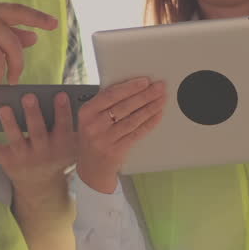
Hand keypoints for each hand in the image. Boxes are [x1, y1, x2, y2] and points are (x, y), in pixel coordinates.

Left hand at [0, 91, 77, 188]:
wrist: (40, 183)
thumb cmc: (54, 154)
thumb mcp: (67, 145)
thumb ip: (67, 126)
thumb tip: (61, 96)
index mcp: (61, 147)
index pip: (63, 127)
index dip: (62, 111)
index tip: (60, 94)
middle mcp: (43, 154)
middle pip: (38, 133)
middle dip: (33, 114)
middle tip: (28, 97)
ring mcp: (24, 159)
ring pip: (16, 141)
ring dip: (9, 124)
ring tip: (3, 108)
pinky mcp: (7, 162)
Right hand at [75, 77, 166, 193]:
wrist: (91, 168)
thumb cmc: (92, 137)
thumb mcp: (89, 118)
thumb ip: (103, 102)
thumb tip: (129, 86)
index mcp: (86, 112)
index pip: (111, 95)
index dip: (130, 87)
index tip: (144, 81)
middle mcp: (94, 126)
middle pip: (125, 106)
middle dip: (145, 95)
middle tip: (159, 87)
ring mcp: (105, 139)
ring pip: (133, 119)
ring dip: (150, 107)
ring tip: (161, 99)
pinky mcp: (117, 150)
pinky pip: (137, 133)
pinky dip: (149, 123)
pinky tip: (157, 115)